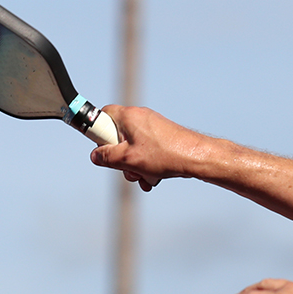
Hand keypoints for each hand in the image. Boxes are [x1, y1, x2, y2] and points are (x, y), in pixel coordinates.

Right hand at [89, 106, 208, 191]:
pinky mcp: (162, 138)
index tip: (102, 148)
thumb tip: (96, 155)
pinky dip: (147, 165)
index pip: (102, 115)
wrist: (196, 158)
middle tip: (128, 168)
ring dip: (134, 167)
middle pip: (117, 137)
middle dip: (120, 159)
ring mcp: (152, 128)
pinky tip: (154, 178)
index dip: (98, 133)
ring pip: (132, 148)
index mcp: (129, 116)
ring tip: (145, 177)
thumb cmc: (165, 154)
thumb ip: (106, 157)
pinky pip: (146, 152)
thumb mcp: (128, 160)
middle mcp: (140, 118)